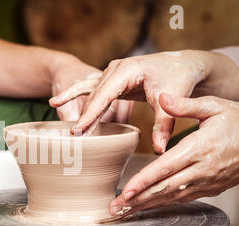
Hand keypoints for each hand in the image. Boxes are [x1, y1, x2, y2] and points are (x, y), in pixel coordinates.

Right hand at [49, 50, 238, 151]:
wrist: (183, 62)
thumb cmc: (178, 76)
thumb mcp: (171, 99)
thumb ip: (163, 124)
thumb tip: (160, 150)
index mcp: (127, 69)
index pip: (104, 95)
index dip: (91, 114)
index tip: (79, 130)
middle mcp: (115, 68)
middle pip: (94, 95)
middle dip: (84, 117)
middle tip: (74, 138)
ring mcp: (111, 72)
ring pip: (92, 95)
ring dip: (82, 113)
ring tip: (72, 132)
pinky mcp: (112, 79)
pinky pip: (90, 90)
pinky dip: (73, 95)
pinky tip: (56, 102)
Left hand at [109, 93, 238, 216]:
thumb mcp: (215, 106)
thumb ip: (186, 104)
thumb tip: (163, 97)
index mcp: (199, 148)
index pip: (165, 168)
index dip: (143, 182)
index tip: (126, 191)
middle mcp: (202, 169)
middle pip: (164, 188)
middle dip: (138, 200)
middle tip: (115, 208)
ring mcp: (207, 182)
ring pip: (172, 197)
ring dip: (147, 205)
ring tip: (126, 211)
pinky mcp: (212, 188)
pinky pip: (183, 198)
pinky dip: (164, 203)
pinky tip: (149, 205)